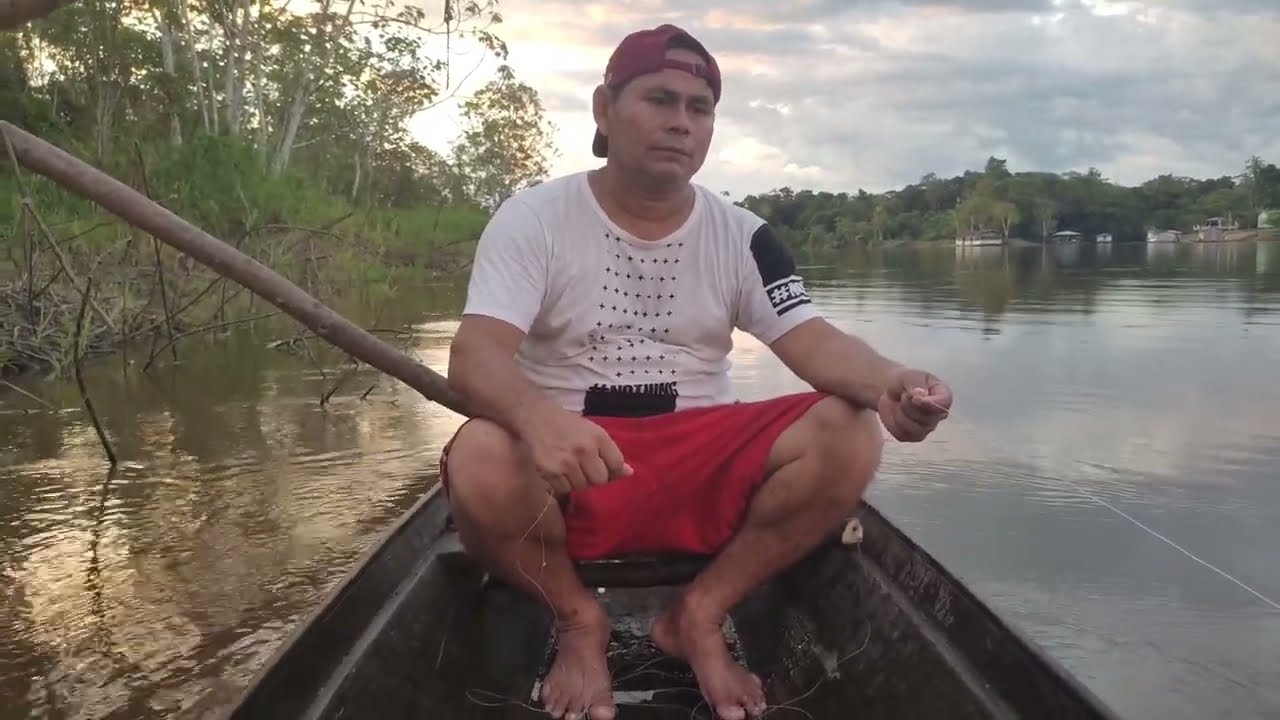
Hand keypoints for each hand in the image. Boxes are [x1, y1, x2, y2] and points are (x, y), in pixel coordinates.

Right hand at [516, 407, 633, 494]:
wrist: (538, 418)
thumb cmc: (570, 426)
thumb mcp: (594, 432)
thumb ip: (612, 453)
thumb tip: (629, 474)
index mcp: (598, 437)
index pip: (616, 465)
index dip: (612, 469)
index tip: (603, 464)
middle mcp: (584, 450)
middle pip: (600, 480)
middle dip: (595, 476)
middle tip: (586, 467)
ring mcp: (566, 462)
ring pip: (582, 486)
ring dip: (579, 480)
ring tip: (572, 467)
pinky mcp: (550, 472)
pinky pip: (565, 489)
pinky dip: (564, 484)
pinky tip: (560, 470)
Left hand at [877, 367, 951, 441]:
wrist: (890, 391)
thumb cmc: (904, 382)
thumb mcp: (909, 376)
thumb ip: (917, 384)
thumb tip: (921, 394)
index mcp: (943, 395)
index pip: (945, 403)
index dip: (930, 403)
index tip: (915, 398)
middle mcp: (939, 414)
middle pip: (929, 419)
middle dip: (910, 407)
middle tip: (902, 395)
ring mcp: (927, 427)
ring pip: (916, 430)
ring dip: (901, 416)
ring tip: (898, 403)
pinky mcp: (913, 436)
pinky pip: (903, 435)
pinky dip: (893, 424)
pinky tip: (894, 412)